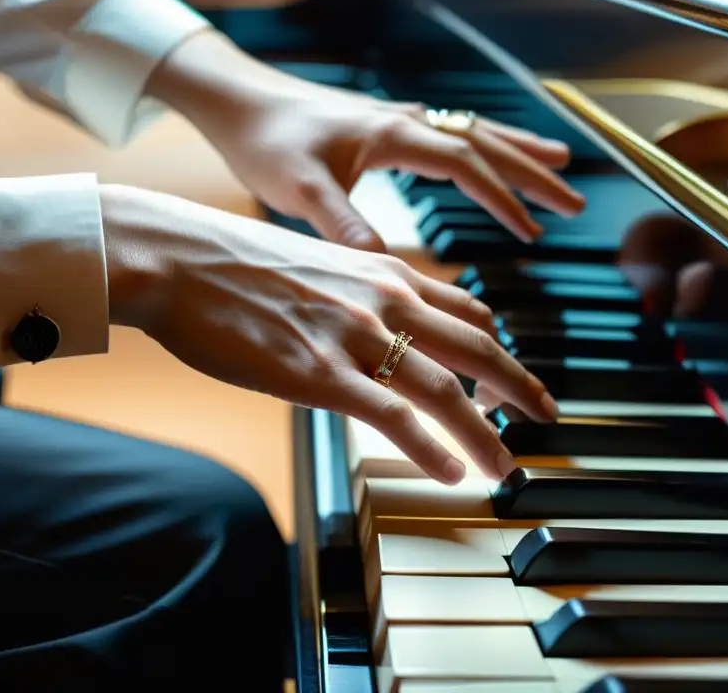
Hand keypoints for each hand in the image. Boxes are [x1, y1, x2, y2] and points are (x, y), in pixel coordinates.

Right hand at [101, 184, 557, 483]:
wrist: (180, 257)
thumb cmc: (239, 262)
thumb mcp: (319, 264)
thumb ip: (362, 292)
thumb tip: (384, 324)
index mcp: (386, 272)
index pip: (468, 312)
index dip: (498, 352)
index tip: (510, 382)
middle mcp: (384, 299)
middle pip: (477, 348)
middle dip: (519, 388)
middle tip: (546, 418)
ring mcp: (355, 335)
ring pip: (445, 387)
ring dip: (486, 433)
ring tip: (507, 466)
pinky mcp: (319, 372)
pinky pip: (393, 415)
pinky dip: (431, 447)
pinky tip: (451, 471)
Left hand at [147, 31, 584, 250]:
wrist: (239, 101)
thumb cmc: (266, 141)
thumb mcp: (299, 189)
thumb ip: (343, 224)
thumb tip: (383, 265)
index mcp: (393, 135)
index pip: (466, 164)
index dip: (503, 198)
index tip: (532, 232)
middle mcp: (406, 121)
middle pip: (487, 143)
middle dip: (533, 173)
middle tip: (575, 201)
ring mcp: (400, 119)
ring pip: (476, 131)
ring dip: (519, 150)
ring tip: (561, 163)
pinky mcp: (389, 124)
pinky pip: (453, 130)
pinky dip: (486, 143)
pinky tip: (494, 154)